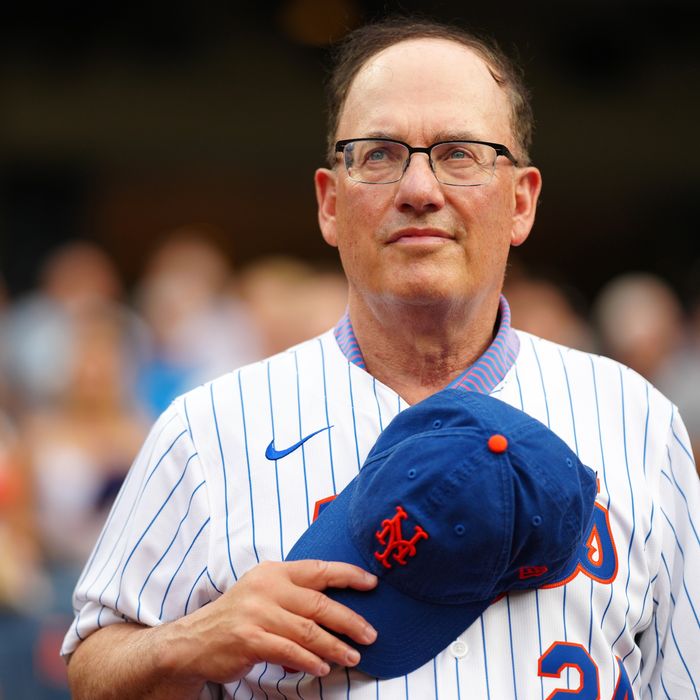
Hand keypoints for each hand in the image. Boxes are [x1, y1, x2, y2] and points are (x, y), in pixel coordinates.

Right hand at [162, 559, 377, 684]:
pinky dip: (309, 660)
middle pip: (318, 603)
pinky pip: (288, 651)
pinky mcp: (249, 639)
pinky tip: (322, 667)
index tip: (372, 583)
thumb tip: (338, 606)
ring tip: (353, 656)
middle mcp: (267, 587)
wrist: (195, 639)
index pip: (319, 569)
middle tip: (370, 634)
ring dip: (334, 646)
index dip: (348, 575)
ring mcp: (257, 613)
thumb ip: (296, 592)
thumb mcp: (265, 591)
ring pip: (307, 630)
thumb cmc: (239, 615)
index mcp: (275, 571)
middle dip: (349, 620)